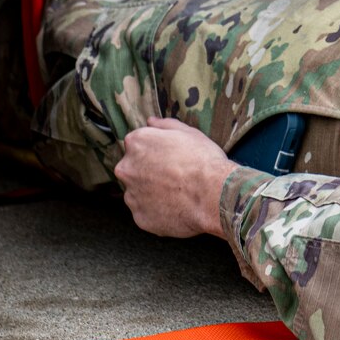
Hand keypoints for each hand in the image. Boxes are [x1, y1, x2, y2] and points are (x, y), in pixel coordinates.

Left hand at [114, 117, 232, 238]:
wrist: (213, 195)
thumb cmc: (203, 160)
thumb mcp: (189, 132)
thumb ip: (164, 125)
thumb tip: (151, 121)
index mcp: (137, 143)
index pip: (137, 144)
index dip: (156, 150)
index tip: (170, 156)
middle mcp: (127, 168)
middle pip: (133, 168)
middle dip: (149, 171)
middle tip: (174, 176)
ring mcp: (132, 195)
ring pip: (138, 192)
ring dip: (151, 192)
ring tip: (177, 194)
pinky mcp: (139, 218)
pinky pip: (146, 213)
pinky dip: (157, 211)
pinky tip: (176, 208)